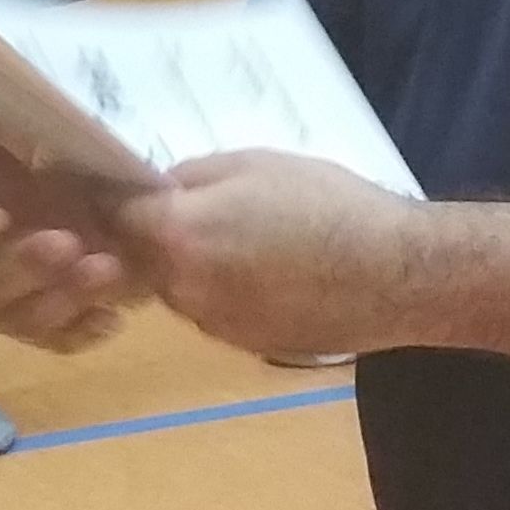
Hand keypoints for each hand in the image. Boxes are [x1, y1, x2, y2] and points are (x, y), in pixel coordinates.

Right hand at [0, 86, 153, 350]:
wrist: (65, 197)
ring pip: (27, 320)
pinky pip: (63, 342)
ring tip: (105, 267)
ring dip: (63, 299)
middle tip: (64, 240)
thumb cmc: (6, 170)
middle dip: (24, 267)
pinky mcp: (53, 328)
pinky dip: (86, 333)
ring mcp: (13, 308)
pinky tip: (114, 318)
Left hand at [112, 151, 427, 363]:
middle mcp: (181, 288)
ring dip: (188, 264)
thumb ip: (193, 176)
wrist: (396, 275)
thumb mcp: (256, 164)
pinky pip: (210, 309)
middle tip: (186, 206)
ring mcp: (211, 324)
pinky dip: (221, 290)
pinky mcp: (241, 345)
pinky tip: (264, 270)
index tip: (119, 186)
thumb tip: (158, 187)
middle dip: (151, 234)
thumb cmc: (329, 205)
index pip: (113, 217)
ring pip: (175, 286)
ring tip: (240, 237)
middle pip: (139, 258)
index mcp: (178, 235)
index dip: (113, 199)